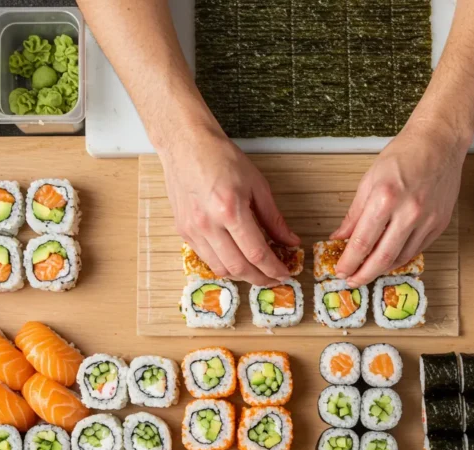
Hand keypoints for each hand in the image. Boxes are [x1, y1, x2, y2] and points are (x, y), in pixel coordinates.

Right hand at [161, 125, 299, 285]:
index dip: (273, 269)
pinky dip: (224, 264)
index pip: (256, 254)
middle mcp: (209, 224)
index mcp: (230, 210)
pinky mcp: (183, 231)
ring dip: (241, 275)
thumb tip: (290, 241)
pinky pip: (206, 258)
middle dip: (260, 278)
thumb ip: (274, 218)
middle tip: (273, 278)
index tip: (285, 274)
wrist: (186, 145)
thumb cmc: (222, 158)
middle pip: (238, 268)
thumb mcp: (257, 185)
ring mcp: (193, 230)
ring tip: (256, 271)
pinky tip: (236, 258)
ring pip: (220, 268)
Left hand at [331, 120, 466, 286]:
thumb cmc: (403, 155)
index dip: (349, 261)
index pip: (362, 241)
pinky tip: (389, 258)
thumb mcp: (369, 180)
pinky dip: (400, 257)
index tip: (340, 270)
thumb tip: (340, 237)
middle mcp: (408, 212)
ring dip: (382, 269)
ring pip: (401, 257)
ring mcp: (427, 220)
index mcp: (385, 198)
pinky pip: (417, 249)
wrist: (439, 143)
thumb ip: (354, 214)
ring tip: (368, 271)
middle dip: (364, 274)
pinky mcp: (440, 224)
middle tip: (352, 281)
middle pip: (382, 258)